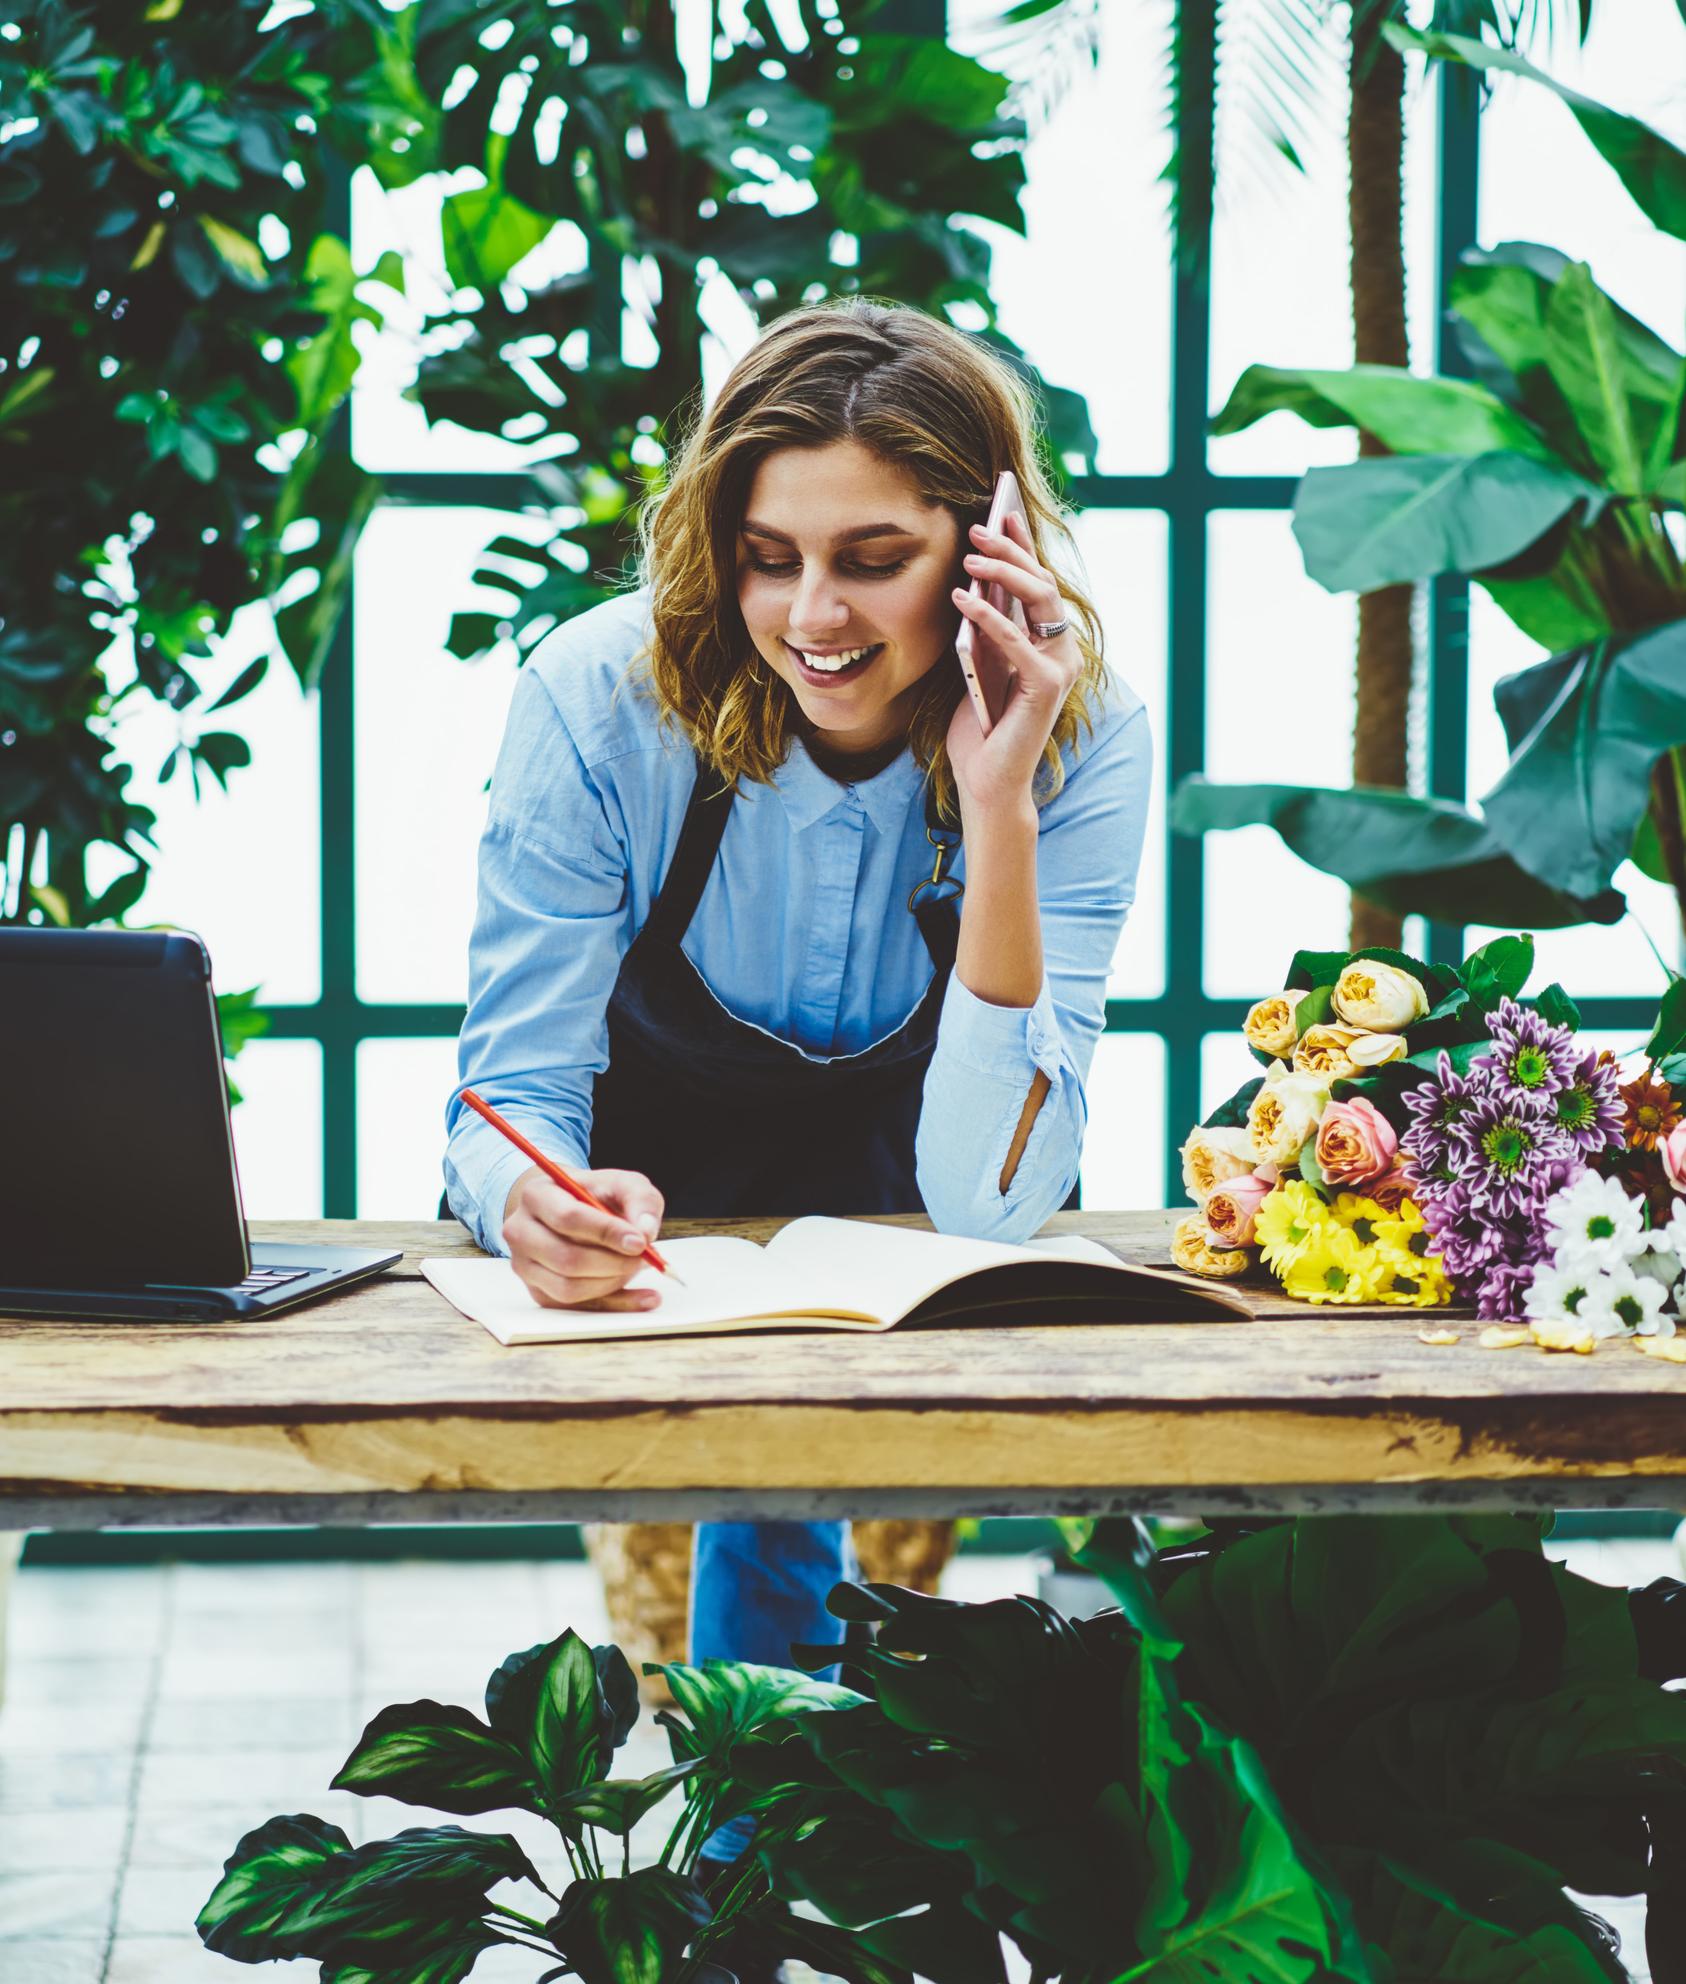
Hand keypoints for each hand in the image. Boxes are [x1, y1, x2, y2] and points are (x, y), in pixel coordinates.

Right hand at [502, 1163, 665, 1310]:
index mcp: (537, 1195)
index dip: (606, 1232)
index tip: (639, 1242)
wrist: (571, 1208)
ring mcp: (524, 1266)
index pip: (568, 1218)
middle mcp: (520, 1231)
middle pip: (566, 1258)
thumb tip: (646, 1233)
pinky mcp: (538, 1292)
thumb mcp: (623, 1184)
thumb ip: (640, 1200)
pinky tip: (642, 1296)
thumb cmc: (596, 1195)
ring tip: (637, 1267)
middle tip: (644, 1258)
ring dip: (612, 1283)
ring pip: (569, 1288)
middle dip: (613, 1263)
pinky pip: (577, 1309)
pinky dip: (615, 1305)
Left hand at [946, 509, 1081, 819]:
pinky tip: (962, 597)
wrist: (987, 780)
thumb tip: (971, 579)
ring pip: (1038, 601)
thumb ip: (983, 627)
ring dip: (1003, 572)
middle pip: (1041, 583)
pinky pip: (1015, 640)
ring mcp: (1058, 668)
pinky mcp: (1046, 687)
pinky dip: (989, 616)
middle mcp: (1060, 651)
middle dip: (1010, 549)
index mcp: (1046, 643)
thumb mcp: (977, 663)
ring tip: (969, 554)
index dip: (1022, 544)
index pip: (1037, 582)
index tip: (1002, 509)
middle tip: (978, 523)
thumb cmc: (980, 726)